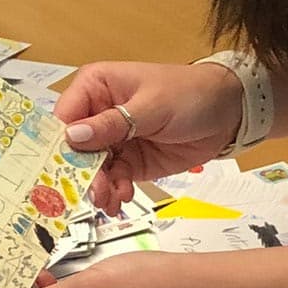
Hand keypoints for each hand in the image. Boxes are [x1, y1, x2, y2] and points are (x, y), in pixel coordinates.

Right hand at [56, 61, 244, 209]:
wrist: (227, 114)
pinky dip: (113, 192)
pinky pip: (111, 180)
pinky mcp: (128, 161)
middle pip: (75, 148)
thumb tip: (74, 135)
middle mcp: (98, 113)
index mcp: (96, 87)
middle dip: (81, 172)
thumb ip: (113, 123)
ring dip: (98, 187)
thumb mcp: (152, 106)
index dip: (59, 142)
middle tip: (93, 191)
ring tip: (111, 200)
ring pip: (91, 169)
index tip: (60, 167)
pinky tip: (122, 198)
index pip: (65, 116)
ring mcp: (112, 140)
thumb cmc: (190, 94)